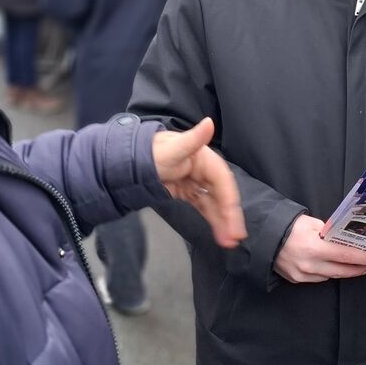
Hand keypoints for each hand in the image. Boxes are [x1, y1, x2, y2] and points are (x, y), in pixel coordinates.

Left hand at [152, 118, 246, 248]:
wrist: (130, 160)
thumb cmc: (151, 152)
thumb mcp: (172, 148)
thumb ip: (192, 139)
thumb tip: (209, 123)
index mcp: (205, 159)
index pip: (223, 181)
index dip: (230, 202)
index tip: (233, 221)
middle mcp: (205, 171)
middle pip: (222, 195)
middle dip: (229, 216)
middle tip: (235, 237)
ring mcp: (197, 183)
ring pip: (215, 204)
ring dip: (223, 222)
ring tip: (229, 242)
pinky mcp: (189, 192)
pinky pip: (205, 207)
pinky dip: (212, 220)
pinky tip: (219, 233)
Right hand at [274, 215, 365, 284]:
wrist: (263, 237)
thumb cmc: (288, 227)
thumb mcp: (310, 223)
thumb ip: (328, 231)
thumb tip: (343, 236)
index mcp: (314, 248)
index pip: (344, 256)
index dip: (362, 258)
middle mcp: (309, 265)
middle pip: (341, 270)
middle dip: (357, 268)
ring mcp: (302, 274)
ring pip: (330, 276)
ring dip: (343, 272)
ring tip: (353, 267)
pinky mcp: (296, 279)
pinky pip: (317, 278)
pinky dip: (326, 273)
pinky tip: (331, 268)